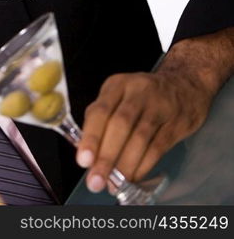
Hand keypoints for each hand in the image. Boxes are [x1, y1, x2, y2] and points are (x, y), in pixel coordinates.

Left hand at [76, 27, 233, 193]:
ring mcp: (160, 106)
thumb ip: (101, 118)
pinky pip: (158, 147)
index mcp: (117, 85)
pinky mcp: (177, 122)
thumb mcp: (117, 95)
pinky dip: (144, 164)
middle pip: (120, 125)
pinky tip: (133, 177)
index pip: (101, 111)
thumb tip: (86, 150)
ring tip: (113, 183)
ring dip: (125, 164)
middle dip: (106, 156)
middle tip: (96, 180)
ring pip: (140, 138)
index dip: (91, 137)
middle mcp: (138, 92)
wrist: (185, 84)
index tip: (83, 161)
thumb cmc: (141, 95)